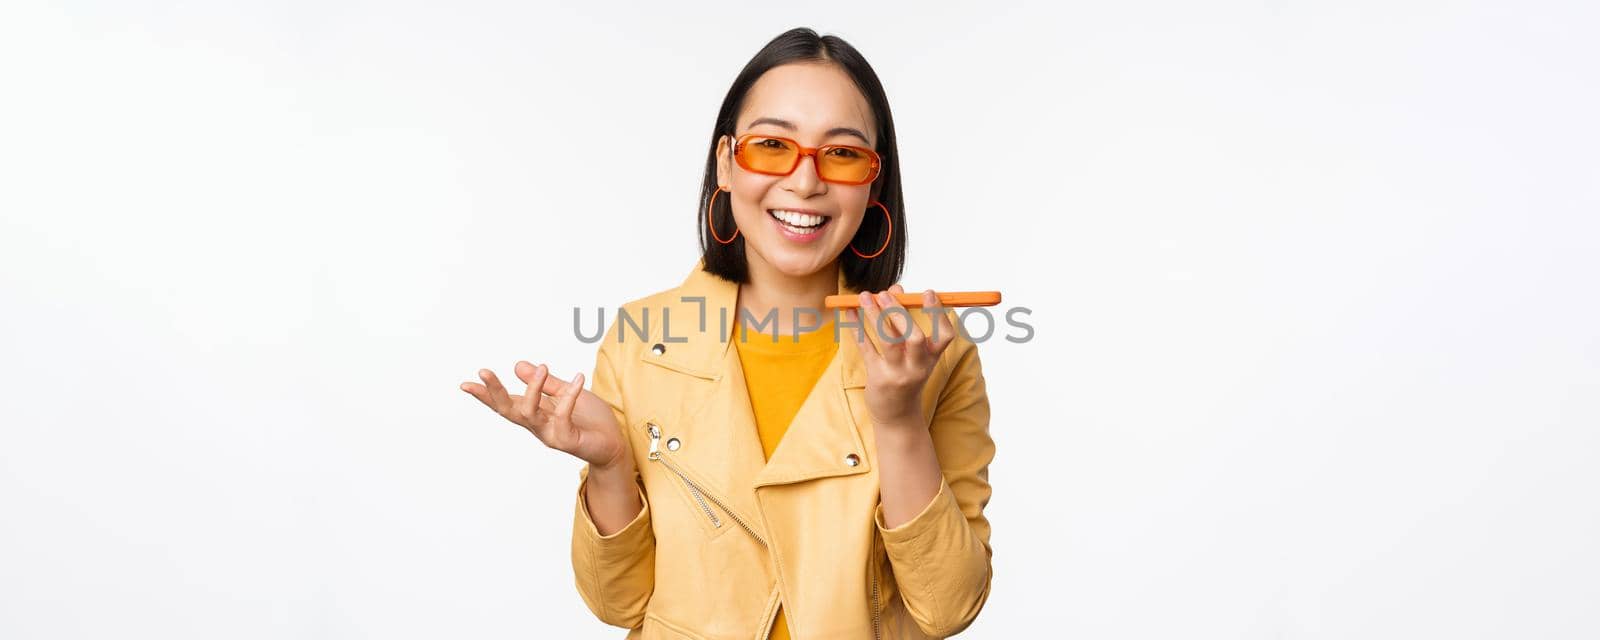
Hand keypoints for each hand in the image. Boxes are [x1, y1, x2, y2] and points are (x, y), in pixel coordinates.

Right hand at [460, 362, 630, 469]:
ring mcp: (550, 434)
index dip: (485, 394)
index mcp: (535, 414)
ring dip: (533, 389)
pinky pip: (563, 415)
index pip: (505, 403)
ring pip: (529, 413)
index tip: (465, 384)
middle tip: (484, 371)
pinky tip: (578, 378)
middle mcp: (537, 425)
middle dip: (493, 392)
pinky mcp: (567, 440)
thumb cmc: (590, 420)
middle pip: (507, 409)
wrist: (614, 444)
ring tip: (543, 367)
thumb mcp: (567, 394)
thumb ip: (546, 383)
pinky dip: (569, 396)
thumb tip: (518, 365)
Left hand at [843, 284, 958, 427]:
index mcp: (932, 357)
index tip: (928, 292)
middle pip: (914, 337)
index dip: (938, 314)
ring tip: (865, 296)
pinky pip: (866, 348)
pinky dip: (857, 328)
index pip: (944, 335)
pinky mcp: (877, 377)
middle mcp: (918, 366)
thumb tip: (895, 288)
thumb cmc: (906, 374)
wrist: (897, 414)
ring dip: (875, 315)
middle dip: (899, 313)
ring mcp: (897, 373)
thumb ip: (905, 320)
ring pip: (887, 341)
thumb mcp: (913, 352)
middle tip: (886, 293)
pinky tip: (849, 312)